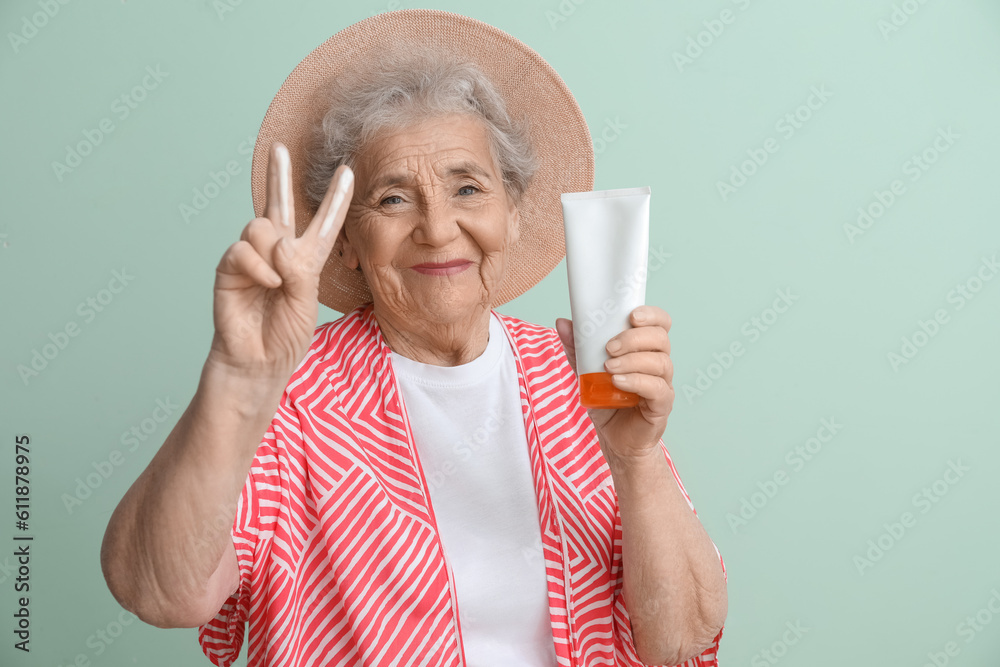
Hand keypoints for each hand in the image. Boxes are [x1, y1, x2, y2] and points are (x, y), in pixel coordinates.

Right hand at [207, 141, 353, 379]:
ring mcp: (252, 258)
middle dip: (279, 175)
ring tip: (278, 280)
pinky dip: (258, 266)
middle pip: (278, 204)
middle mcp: (276, 252)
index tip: (347, 171)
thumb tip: (278, 241)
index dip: (335, 199)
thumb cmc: (285, 335)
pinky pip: (243, 249)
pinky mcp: (230, 269)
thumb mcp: (306, 300)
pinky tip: (266, 284)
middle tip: (280, 147)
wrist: (258, 362)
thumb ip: (299, 269)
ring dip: (273, 251)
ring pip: (261, 226)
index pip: (322, 223)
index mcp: (305, 260)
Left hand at [555, 306, 673, 462]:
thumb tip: (562, 323)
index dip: (651, 315)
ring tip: (609, 368)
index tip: (631, 316)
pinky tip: (618, 382)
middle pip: (660, 338)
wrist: (615, 440)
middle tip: (609, 347)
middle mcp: (659, 364)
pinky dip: (637, 381)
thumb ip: (577, 349)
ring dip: (632, 360)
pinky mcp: (662, 405)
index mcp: (645, 350)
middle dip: (634, 338)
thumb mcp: (586, 373)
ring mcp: (663, 384)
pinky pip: (657, 388)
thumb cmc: (607, 403)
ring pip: (661, 362)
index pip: (659, 324)